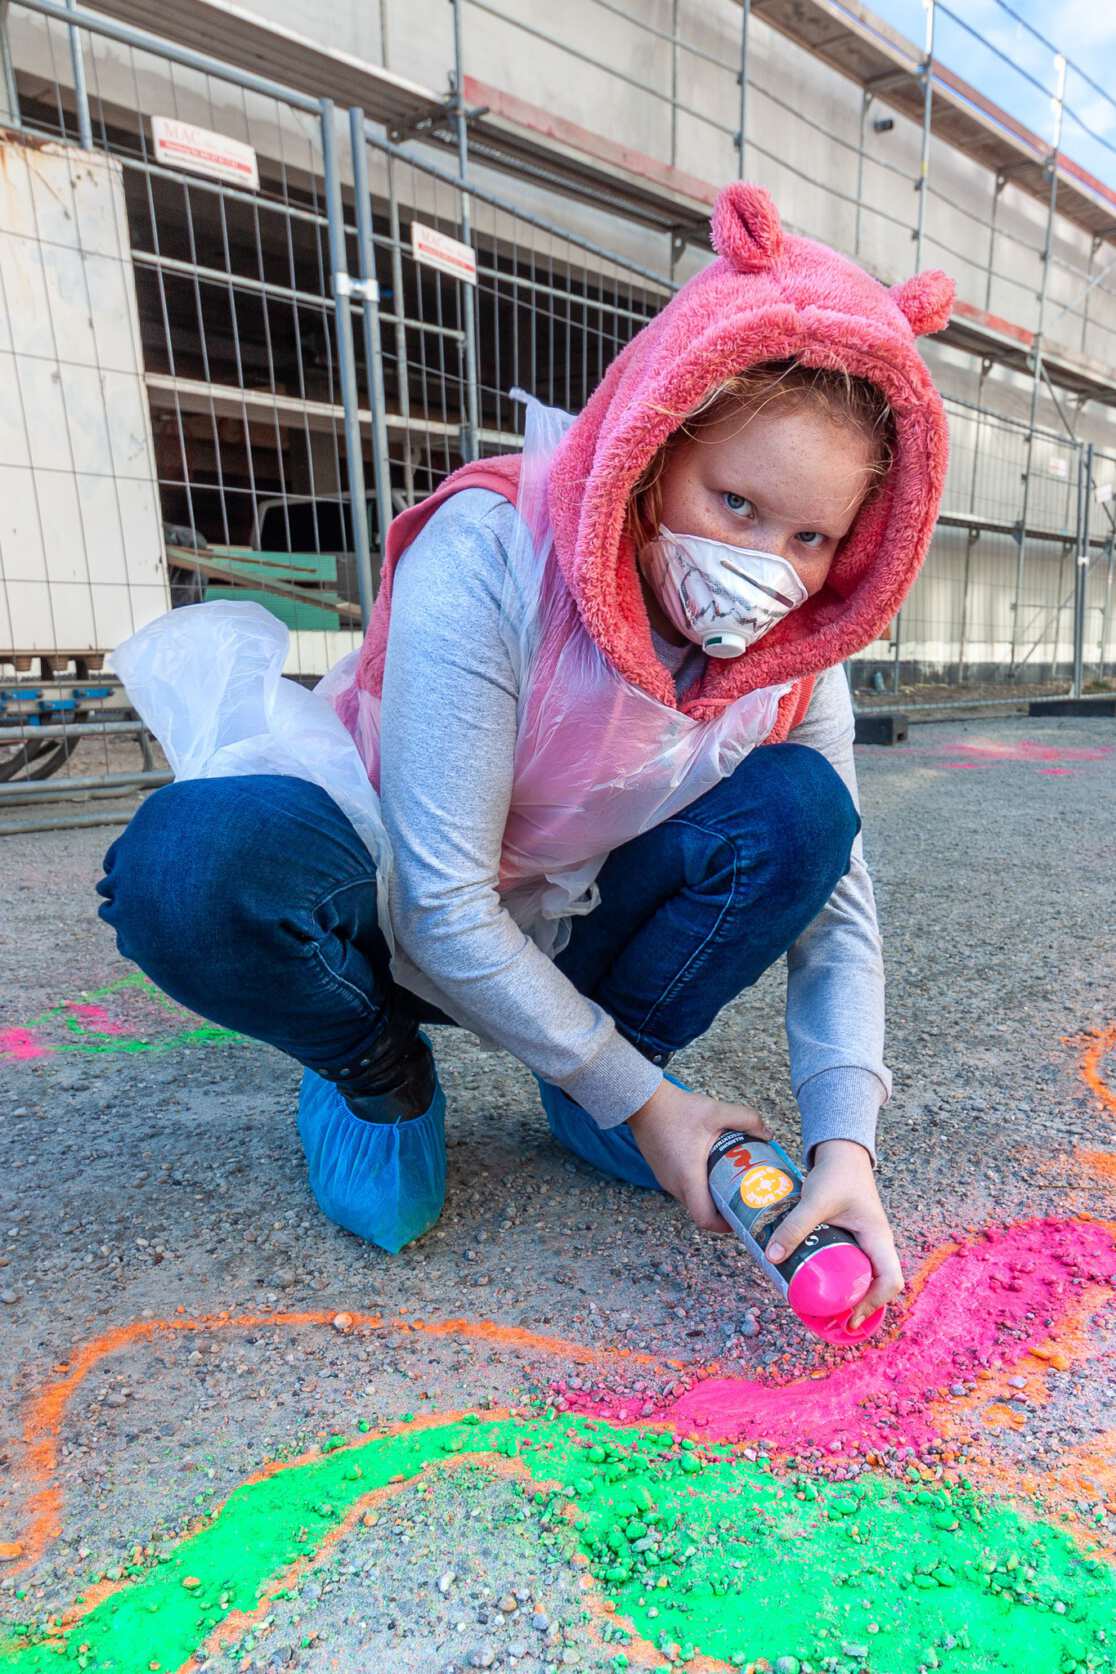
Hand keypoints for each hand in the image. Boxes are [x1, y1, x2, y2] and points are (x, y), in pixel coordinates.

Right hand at [627, 1080, 771, 1233]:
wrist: (643, 1101)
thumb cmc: (677, 1109)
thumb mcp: (717, 1111)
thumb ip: (746, 1120)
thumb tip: (768, 1134)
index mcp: (689, 1177)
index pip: (705, 1219)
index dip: (725, 1226)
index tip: (741, 1216)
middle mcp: (675, 1184)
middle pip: (701, 1211)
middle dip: (723, 1210)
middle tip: (743, 1196)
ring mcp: (666, 1179)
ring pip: (692, 1199)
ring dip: (710, 1196)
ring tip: (729, 1181)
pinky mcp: (662, 1172)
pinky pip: (683, 1188)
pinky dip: (698, 1186)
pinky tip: (711, 1168)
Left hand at [766, 1138, 903, 1326]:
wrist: (840, 1153)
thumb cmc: (836, 1174)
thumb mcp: (815, 1201)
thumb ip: (794, 1225)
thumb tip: (772, 1257)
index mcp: (878, 1238)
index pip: (891, 1280)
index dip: (875, 1303)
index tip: (850, 1316)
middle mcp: (877, 1244)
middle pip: (879, 1285)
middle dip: (860, 1306)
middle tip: (834, 1321)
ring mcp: (866, 1242)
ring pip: (865, 1277)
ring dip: (850, 1294)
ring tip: (825, 1310)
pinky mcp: (852, 1238)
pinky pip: (851, 1266)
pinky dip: (840, 1279)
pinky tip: (819, 1284)